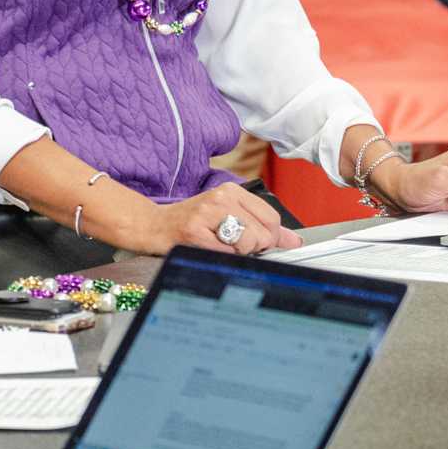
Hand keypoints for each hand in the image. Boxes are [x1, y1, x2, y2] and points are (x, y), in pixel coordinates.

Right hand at [137, 183, 302, 255]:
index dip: (268, 238)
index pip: (272, 218)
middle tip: (231, 244)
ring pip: (248, 242)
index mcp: (232, 191)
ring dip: (237, 253)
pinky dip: (222, 257)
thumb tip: (294, 241)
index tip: (254, 242)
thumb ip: (262, 227)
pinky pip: (227, 253)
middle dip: (254, 248)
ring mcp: (207, 212)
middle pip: (264, 232)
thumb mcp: (229, 217)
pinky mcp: (194, 230)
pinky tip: (207, 248)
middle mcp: (221, 197)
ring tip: (218, 245)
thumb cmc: (192, 224)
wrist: (153, 226)